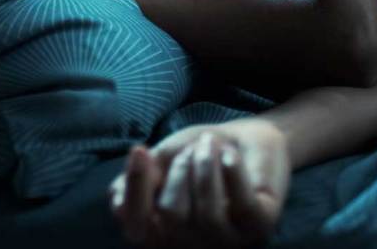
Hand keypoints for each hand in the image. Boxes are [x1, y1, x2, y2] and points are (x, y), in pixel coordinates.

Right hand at [107, 119, 290, 247]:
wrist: (246, 139)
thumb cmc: (198, 153)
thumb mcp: (162, 161)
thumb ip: (138, 181)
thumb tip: (117, 202)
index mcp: (162, 233)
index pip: (136, 229)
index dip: (135, 190)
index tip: (139, 150)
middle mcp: (192, 246)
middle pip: (170, 215)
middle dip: (179, 169)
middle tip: (193, 149)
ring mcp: (228, 242)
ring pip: (207, 213)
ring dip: (206, 164)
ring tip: (211, 145)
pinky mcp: (259, 227)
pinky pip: (241, 203)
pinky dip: (232, 170)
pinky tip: (230, 156)